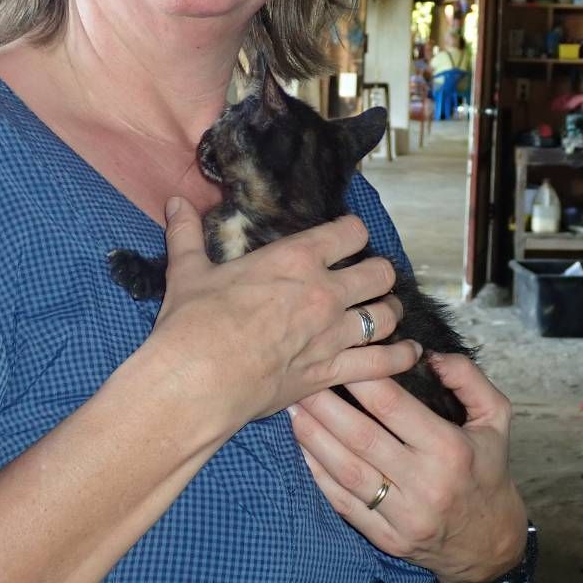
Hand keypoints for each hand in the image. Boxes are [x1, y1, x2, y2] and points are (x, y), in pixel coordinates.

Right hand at [145, 197, 421, 436]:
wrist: (197, 379)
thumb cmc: (193, 322)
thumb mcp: (188, 271)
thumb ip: (186, 234)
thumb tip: (174, 203)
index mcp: (296, 258)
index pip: (349, 232)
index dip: (351, 233)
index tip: (346, 239)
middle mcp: (325, 292)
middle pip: (379, 273)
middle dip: (378, 274)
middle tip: (369, 279)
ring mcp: (333, 334)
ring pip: (386, 316)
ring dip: (389, 312)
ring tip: (384, 313)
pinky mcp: (332, 373)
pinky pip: (382, 363)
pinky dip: (400, 357)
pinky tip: (408, 353)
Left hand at [290, 352, 528, 582]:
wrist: (490, 545)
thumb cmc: (487, 470)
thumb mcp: (497, 419)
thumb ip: (469, 379)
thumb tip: (432, 354)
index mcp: (449, 449)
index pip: (392, 406)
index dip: (360, 378)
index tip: (338, 355)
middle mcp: (424, 484)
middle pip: (360, 437)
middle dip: (323, 404)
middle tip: (299, 378)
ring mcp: (403, 516)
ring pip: (345, 470)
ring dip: (312, 437)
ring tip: (290, 407)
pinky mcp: (386, 539)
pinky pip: (343, 503)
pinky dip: (317, 474)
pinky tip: (300, 448)